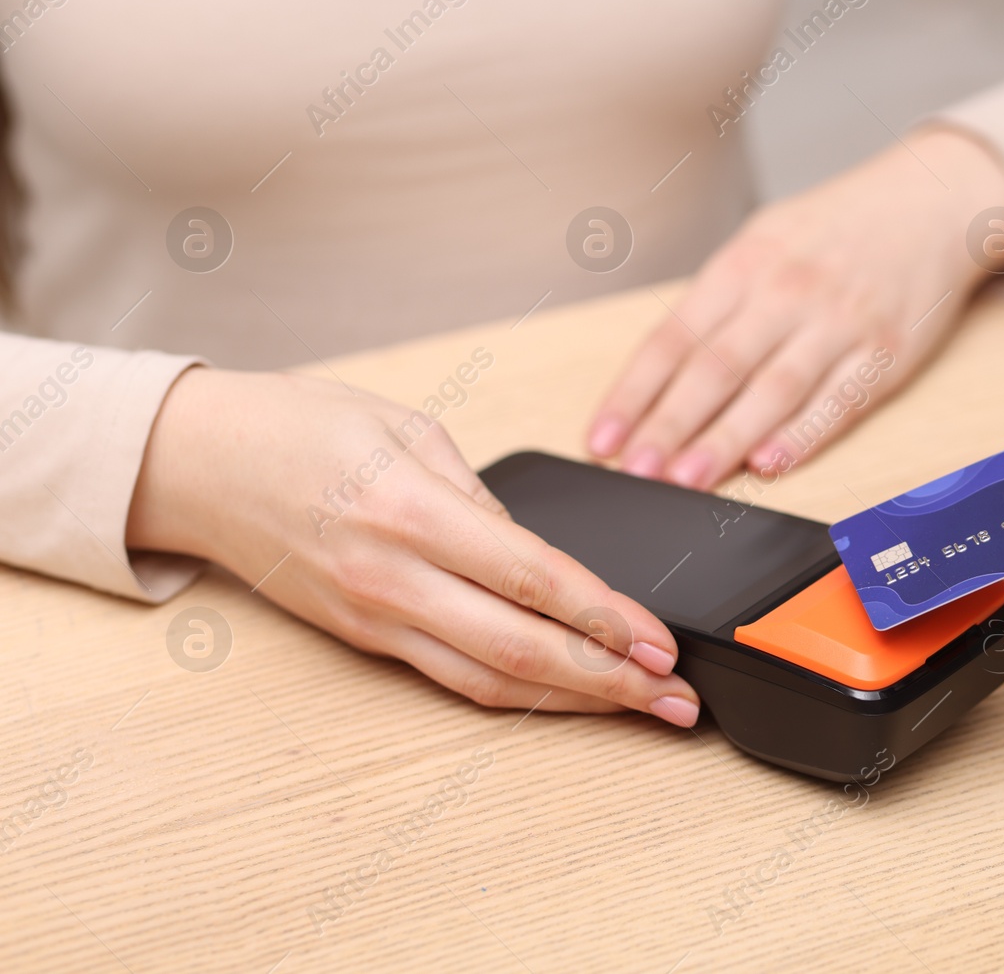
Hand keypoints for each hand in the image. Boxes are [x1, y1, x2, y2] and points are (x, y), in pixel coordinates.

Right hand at [126, 369, 699, 725]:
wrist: (199, 464)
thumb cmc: (300, 426)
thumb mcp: (408, 426)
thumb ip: (482, 494)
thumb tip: (539, 556)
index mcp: (411, 510)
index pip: (532, 578)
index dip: (605, 617)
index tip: (658, 641)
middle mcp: (392, 577)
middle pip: (520, 648)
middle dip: (609, 679)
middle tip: (673, 695)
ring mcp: (374, 616)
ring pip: (488, 680)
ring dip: (572, 700)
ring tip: (638, 708)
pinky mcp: (363, 636)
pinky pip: (452, 676)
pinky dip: (516, 691)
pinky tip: (565, 694)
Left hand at [588, 128, 1003, 487]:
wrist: (931, 200)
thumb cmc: (837, 228)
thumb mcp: (765, 239)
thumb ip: (719, 302)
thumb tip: (663, 375)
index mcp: (746, 264)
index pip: (674, 337)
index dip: (634, 393)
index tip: (603, 437)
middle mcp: (787, 292)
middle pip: (716, 369)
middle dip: (669, 425)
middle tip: (636, 470)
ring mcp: (838, 324)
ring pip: (771, 391)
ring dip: (725, 441)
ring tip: (687, 480)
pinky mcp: (884, 353)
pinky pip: (836, 402)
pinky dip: (802, 436)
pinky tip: (769, 464)